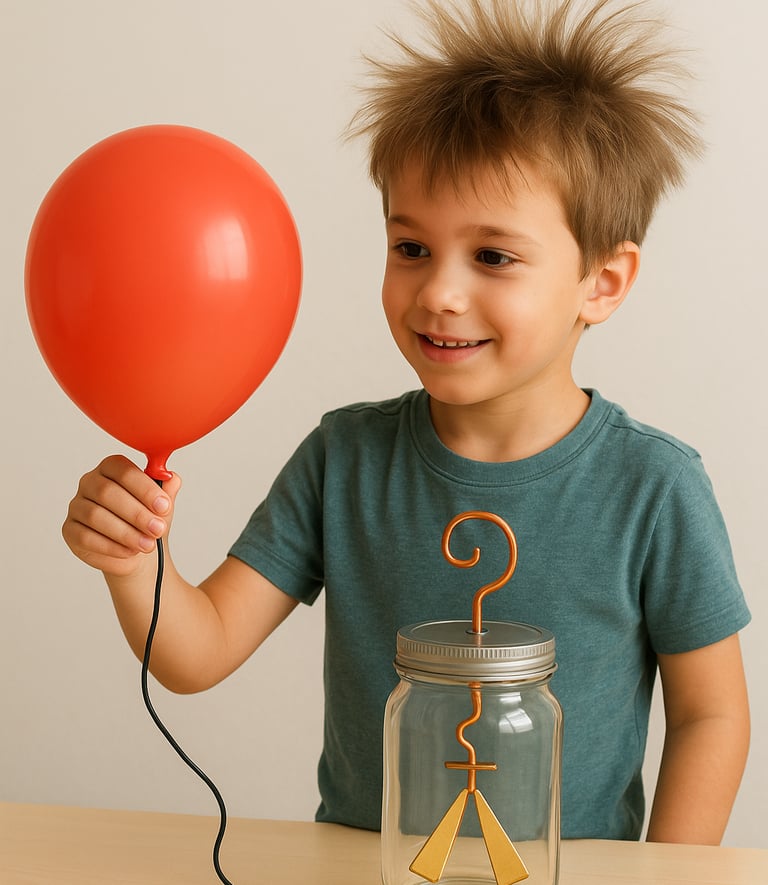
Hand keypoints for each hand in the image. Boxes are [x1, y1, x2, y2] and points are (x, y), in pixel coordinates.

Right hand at [62, 455, 181, 577]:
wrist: (138, 550)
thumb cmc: (147, 521)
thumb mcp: (162, 506)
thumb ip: (167, 490)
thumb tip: (172, 478)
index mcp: (111, 468)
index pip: (122, 470)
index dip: (144, 488)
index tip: (163, 506)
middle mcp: (90, 483)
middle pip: (106, 492)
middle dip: (136, 513)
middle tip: (157, 529)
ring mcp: (77, 506)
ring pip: (95, 516)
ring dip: (125, 533)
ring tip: (147, 544)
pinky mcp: (70, 530)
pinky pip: (85, 537)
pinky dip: (111, 547)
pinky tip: (129, 552)